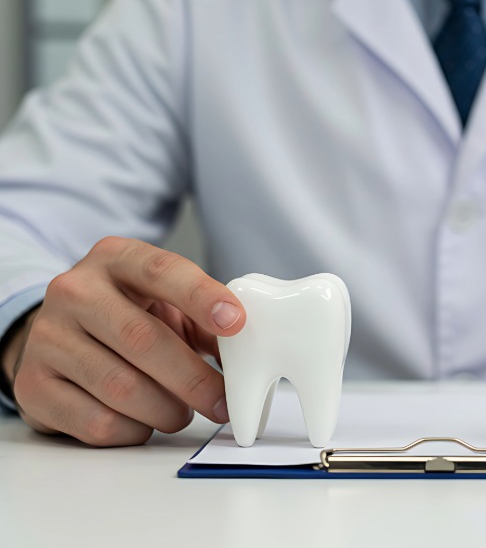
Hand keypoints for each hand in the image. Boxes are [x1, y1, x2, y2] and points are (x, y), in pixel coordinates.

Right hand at [1, 237, 245, 446]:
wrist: (60, 338)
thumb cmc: (129, 317)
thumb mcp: (167, 305)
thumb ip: (208, 322)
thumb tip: (251, 355)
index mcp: (115, 259)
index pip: (162, 269)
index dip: (202, 296)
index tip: (236, 322)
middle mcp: (74, 291)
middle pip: (143, 339)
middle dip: (193, 378)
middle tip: (222, 402)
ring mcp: (48, 337)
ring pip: (121, 387)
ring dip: (166, 410)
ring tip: (181, 412)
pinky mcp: (32, 386)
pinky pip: (97, 422)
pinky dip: (134, 429)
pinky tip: (143, 421)